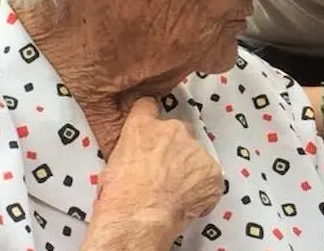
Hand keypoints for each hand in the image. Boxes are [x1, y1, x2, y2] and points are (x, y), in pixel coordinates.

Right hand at [89, 97, 223, 245]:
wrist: (140, 216)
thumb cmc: (118, 196)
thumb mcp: (112, 167)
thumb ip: (129, 154)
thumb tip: (133, 164)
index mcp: (143, 127)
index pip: (147, 107)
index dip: (150, 121)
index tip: (152, 134)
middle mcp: (173, 130)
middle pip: (178, 133)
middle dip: (174, 150)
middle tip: (165, 175)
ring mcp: (196, 149)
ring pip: (196, 157)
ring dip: (189, 171)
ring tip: (176, 195)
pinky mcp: (212, 172)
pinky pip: (210, 180)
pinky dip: (203, 192)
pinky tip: (189, 206)